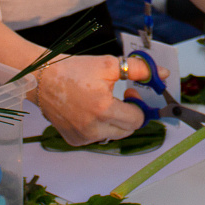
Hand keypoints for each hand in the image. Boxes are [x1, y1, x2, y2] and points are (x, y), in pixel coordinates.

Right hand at [33, 54, 160, 145]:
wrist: (41, 78)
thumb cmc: (73, 69)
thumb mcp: (108, 64)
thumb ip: (139, 69)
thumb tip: (163, 74)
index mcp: (103, 110)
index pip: (137, 119)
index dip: (138, 105)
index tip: (130, 93)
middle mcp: (93, 128)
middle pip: (127, 130)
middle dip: (129, 114)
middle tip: (120, 97)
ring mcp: (82, 137)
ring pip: (113, 135)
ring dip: (114, 121)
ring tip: (101, 102)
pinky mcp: (73, 140)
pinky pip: (96, 138)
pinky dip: (98, 127)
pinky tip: (88, 111)